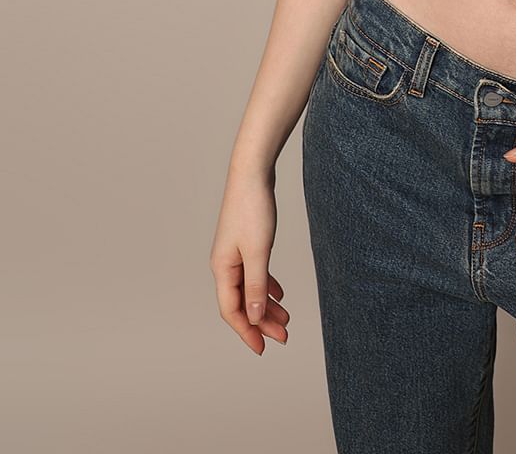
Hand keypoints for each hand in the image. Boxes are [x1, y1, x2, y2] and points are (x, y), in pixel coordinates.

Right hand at [209, 168, 290, 354]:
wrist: (252, 173)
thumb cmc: (253, 209)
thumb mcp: (259, 251)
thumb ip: (256, 286)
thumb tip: (254, 317)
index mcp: (222, 269)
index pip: (232, 310)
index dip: (247, 332)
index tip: (263, 349)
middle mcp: (224, 264)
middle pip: (241, 302)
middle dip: (261, 322)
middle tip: (284, 337)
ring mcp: (234, 253)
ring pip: (249, 288)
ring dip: (266, 305)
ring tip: (287, 319)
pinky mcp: (245, 243)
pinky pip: (254, 273)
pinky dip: (267, 286)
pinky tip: (280, 293)